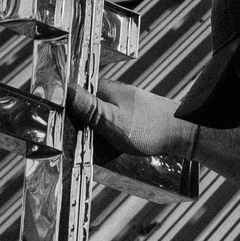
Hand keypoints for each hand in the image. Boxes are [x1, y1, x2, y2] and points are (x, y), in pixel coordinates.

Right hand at [65, 80, 194, 162]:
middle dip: (76, 129)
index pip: (70, 95)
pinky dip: (105, 142)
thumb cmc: (148, 128)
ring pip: (94, 122)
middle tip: (73, 147)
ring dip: (91, 138)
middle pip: (80, 111)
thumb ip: (88, 108)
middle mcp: (109, 93)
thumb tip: (64, 90)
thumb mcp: (113, 120)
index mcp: (102, 89)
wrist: (183, 133)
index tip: (55, 130)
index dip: (60, 112)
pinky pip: (107, 129)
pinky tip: (107, 152)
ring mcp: (118, 105)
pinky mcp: (127, 117)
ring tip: (92, 151)